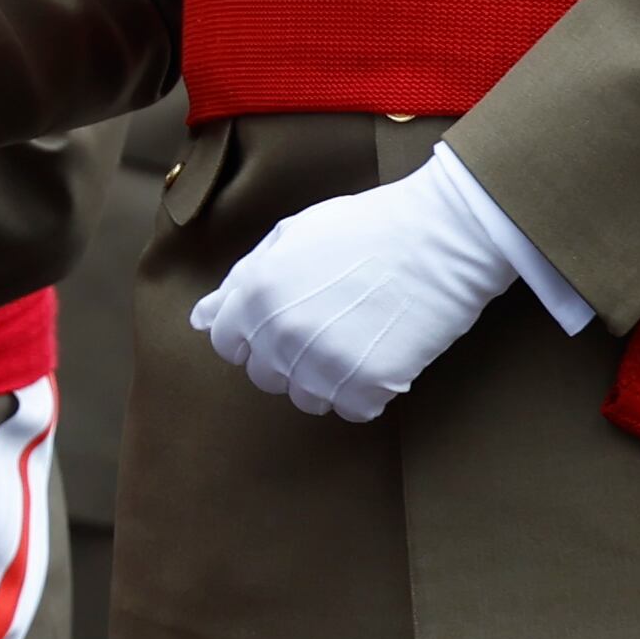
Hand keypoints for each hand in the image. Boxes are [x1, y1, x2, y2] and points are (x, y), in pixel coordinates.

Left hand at [190, 147, 523, 420]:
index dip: (254, 334)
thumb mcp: (291, 236)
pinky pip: (353, 410)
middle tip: (330, 321)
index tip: (286, 320)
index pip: (227, 344)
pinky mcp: (367, 386)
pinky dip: (368, 390)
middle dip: (290, 356)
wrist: (438, 236)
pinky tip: (383, 352)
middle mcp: (281, 335)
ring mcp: (323, 364)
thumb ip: (240, 280)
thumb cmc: (364, 228)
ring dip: (328, 377)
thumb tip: (201, 318)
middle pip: (266, 377)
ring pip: (307, 398)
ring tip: (358, 336)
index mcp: (256, 296)